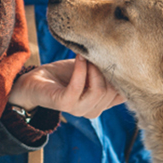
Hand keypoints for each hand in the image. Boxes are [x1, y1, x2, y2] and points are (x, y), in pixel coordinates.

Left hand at [8, 56, 124, 118]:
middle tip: (98, 52)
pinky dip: (80, 69)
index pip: (123, 95)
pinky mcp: (64, 103)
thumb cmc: (64, 74)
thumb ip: (107, 71)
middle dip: (107, 69)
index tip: (120, 57)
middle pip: (113, 91)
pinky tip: (79, 58)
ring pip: (99, 91)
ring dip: (94, 69)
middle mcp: (92, 110)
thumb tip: (127, 59)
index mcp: (101, 104)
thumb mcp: (91, 71)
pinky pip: (78, 87)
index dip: (125, 77)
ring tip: (87, 55)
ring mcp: (78, 109)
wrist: (35, 80)